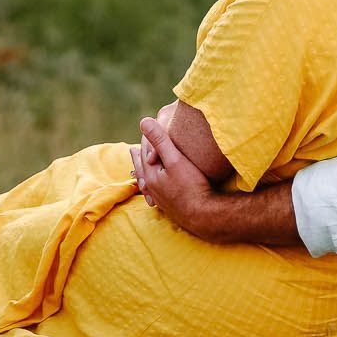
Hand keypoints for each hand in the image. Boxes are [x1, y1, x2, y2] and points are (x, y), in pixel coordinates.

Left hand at [136, 115, 225, 236]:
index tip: (148, 128)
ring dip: (143, 172)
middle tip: (134, 149)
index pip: (145, 152)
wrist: (203, 216)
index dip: (147, 139)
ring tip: (139, 169)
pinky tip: (154, 191)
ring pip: (147, 182)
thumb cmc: (190, 186)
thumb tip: (143, 121)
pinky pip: (155, 193)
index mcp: (150, 175)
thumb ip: (160, 141)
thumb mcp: (175, 159)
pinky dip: (151, 187)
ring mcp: (160, 199)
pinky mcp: (169, 206)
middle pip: (142, 168)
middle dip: (139, 157)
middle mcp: (152, 188)